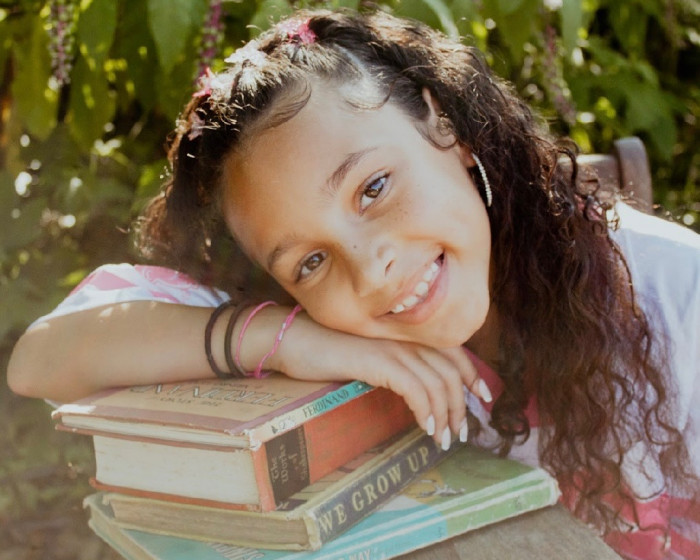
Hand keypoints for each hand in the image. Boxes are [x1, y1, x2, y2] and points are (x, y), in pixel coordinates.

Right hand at [267, 311, 491, 448]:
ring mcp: (393, 348)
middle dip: (461, 405)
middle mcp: (405, 339)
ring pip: (438, 383)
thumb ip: (394, 366)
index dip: (473, 376)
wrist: (295, 339)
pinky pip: (416, 388)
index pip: (453, 353)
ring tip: (443, 439)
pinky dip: (426, 410)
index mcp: (405, 336)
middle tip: (460, 432)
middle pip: (451, 371)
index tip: (482, 398)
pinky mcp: (379, 361)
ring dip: (446, 415)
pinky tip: (426, 428)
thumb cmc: (327, 352)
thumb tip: (417, 392)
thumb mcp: (369, 358)